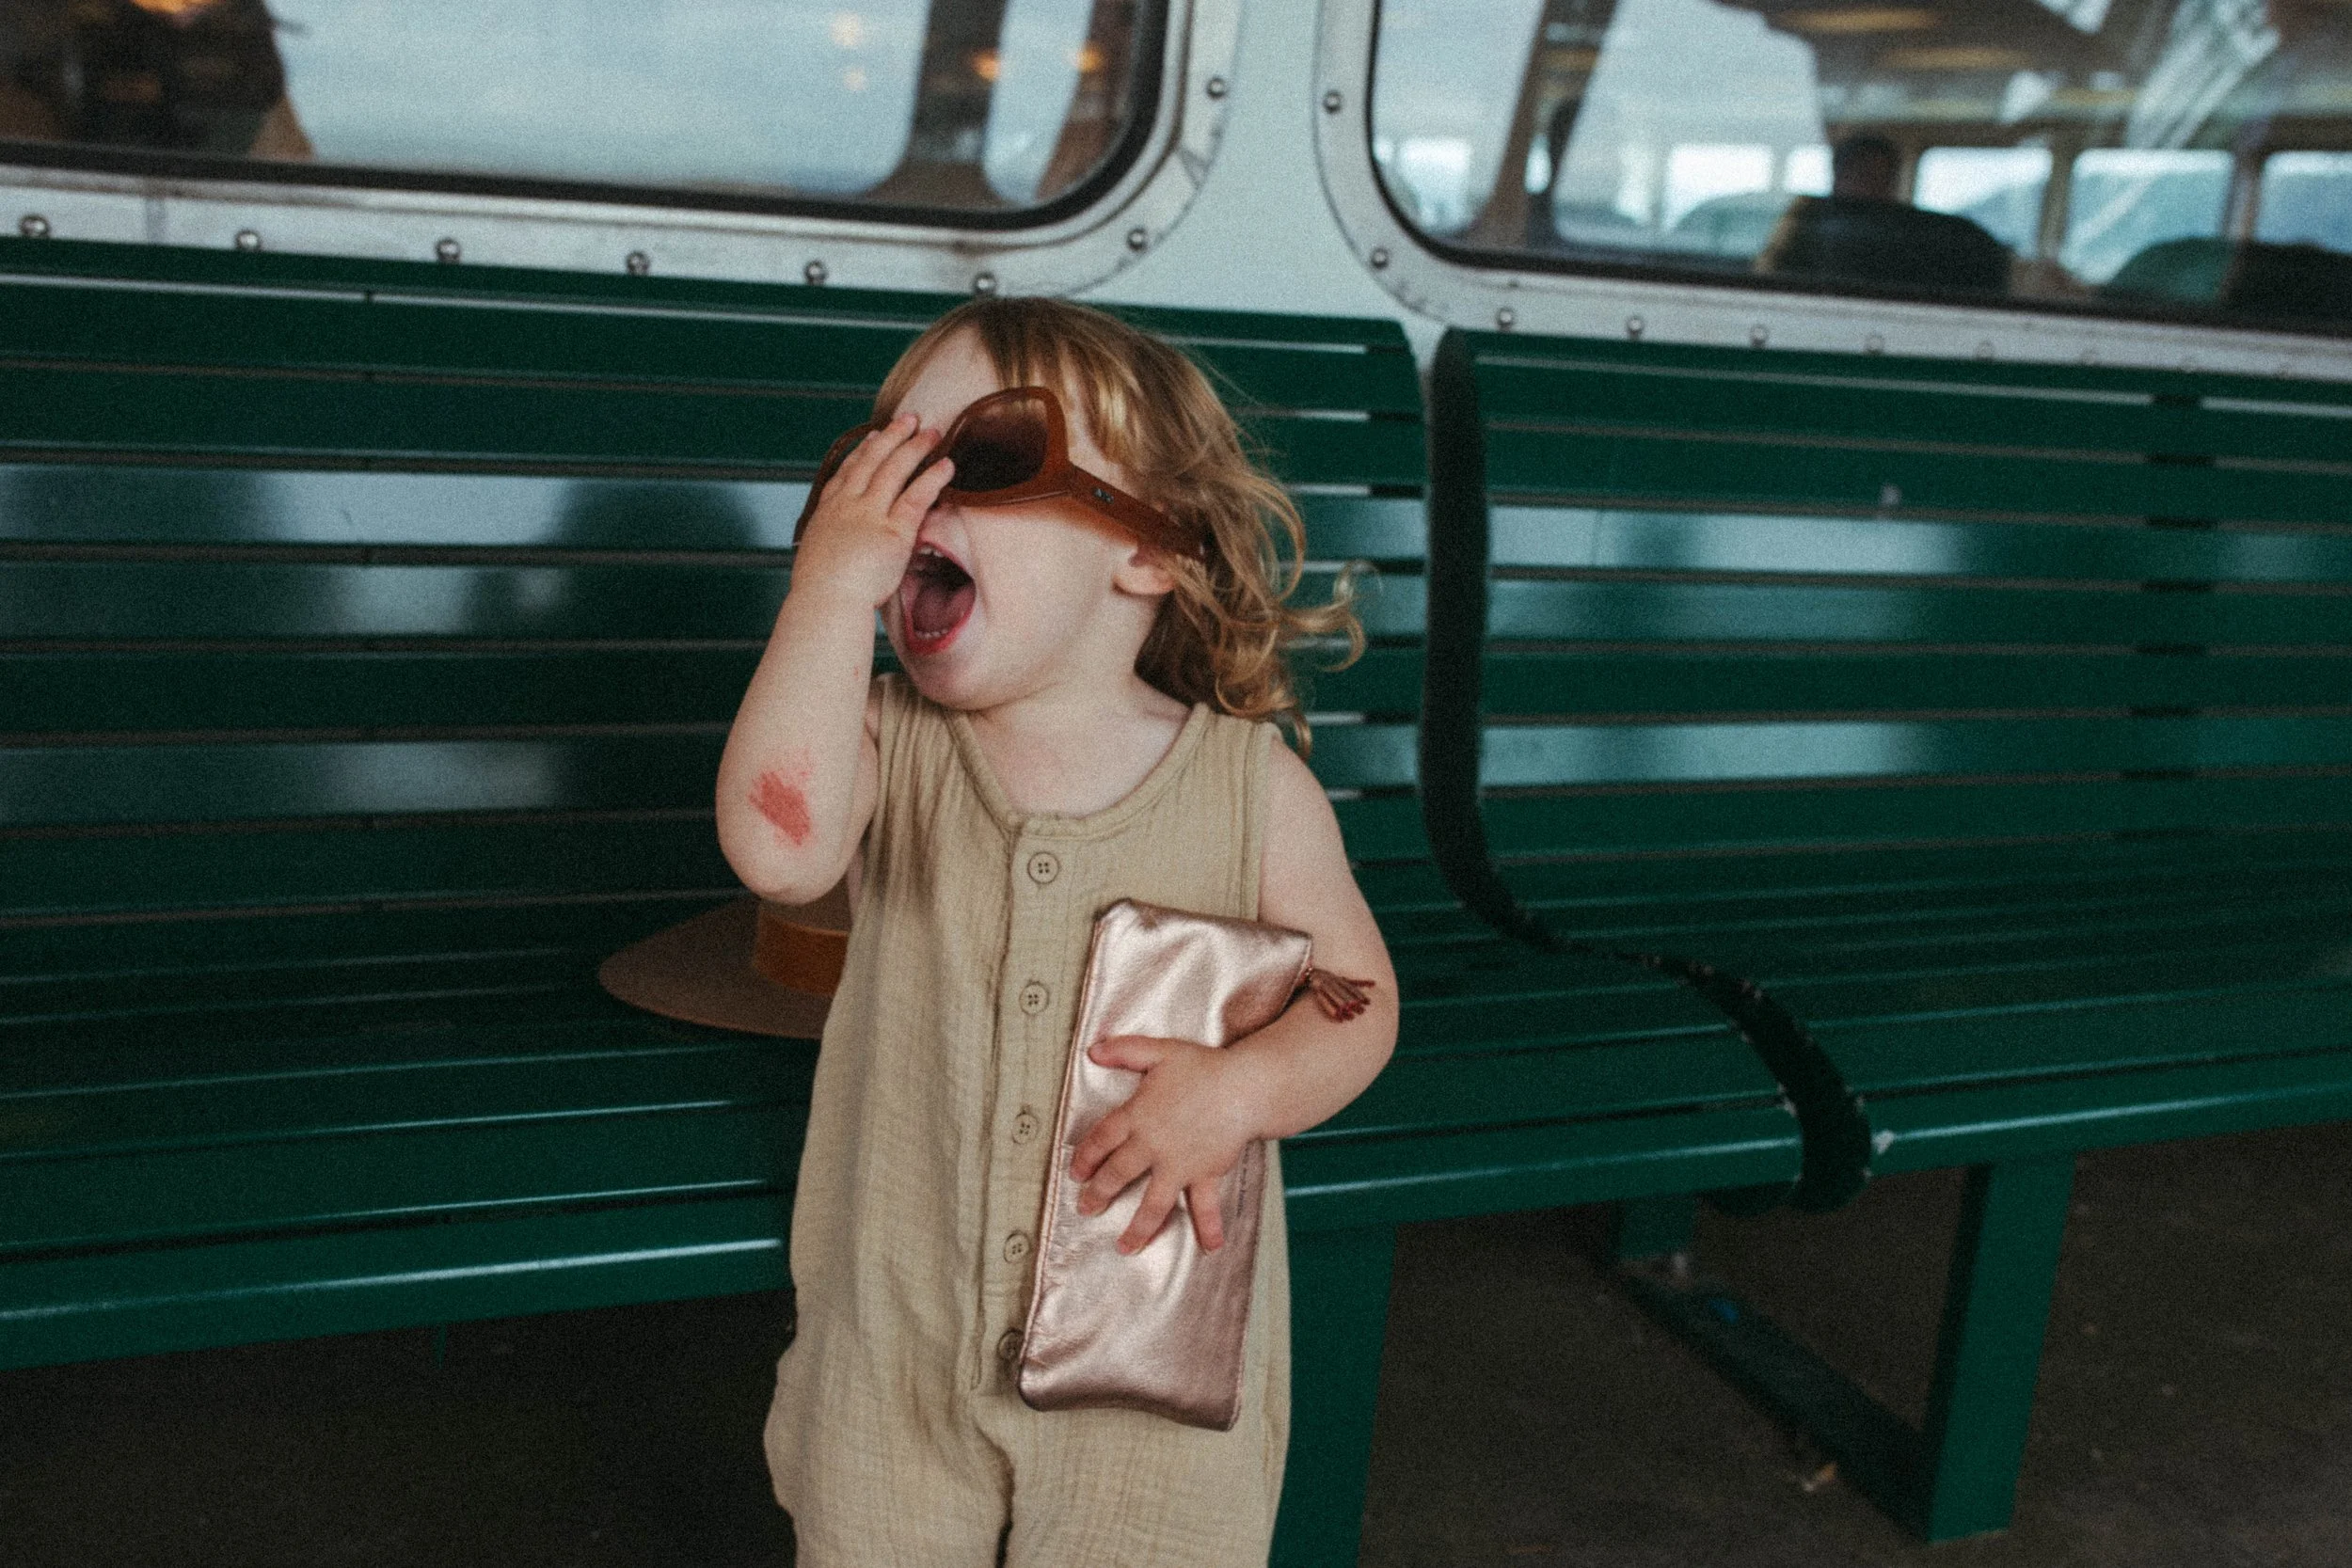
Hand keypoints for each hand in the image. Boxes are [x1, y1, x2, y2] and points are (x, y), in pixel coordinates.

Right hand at [790, 411, 954, 609]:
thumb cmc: (820, 593)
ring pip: (895, 470)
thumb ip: (831, 548)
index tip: (873, 436)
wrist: (825, 602)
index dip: (862, 452)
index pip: (846, 473)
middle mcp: (848, 506)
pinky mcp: (894, 531)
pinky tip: (946, 465)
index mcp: (827, 513)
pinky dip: (932, 478)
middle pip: (871, 460)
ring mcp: (870, 515)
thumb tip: (834, 556)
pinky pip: (916, 497)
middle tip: (908, 419)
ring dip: (915, 447)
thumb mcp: (816, 560)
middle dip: (892, 436)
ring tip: (934, 431)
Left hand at [1068, 1037, 1269, 1253]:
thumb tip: (1093, 1051)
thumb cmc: (1204, 1067)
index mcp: (1138, 1115)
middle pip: (1118, 1174)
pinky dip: (1209, 1227)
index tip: (1076, 1173)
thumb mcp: (1160, 1051)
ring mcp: (1180, 1165)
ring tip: (1124, 1247)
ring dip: (1138, 1227)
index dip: (1085, 1157)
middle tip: (1086, 1209)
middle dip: (1099, 1194)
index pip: (1102, 1139)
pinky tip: (1210, 1248)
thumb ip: (1125, 1050)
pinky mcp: (1206, 1174)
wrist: (1244, 1087)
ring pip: (1152, 1202)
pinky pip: (1205, 1205)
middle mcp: (1154, 1145)